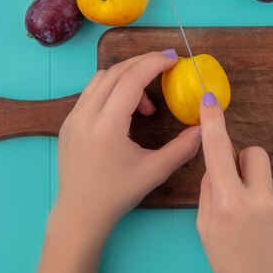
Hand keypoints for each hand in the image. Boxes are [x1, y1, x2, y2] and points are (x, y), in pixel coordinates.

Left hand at [55, 50, 200, 234]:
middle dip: (143, 63)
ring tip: (147, 102)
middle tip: (166, 65)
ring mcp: (72, 117)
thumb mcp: (155, 171)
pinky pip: (91, 92)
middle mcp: (85, 115)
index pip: (131, 80)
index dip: (154, 64)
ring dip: (127, 77)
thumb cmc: (117, 194)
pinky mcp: (68, 122)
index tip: (174, 58)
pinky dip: (113, 89)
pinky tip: (128, 110)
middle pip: (115, 72)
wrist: (79, 213)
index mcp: (106, 126)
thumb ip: (182, 148)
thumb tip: (204, 129)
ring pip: (100, 78)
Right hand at [197, 92, 272, 272]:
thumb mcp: (206, 232)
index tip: (210, 101)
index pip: (218, 152)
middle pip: (254, 152)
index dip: (213, 123)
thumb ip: (208, 194)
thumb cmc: (232, 267)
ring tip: (257, 221)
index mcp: (229, 203)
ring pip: (269, 176)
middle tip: (239, 187)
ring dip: (260, 187)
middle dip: (244, 162)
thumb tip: (215, 168)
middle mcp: (259, 199)